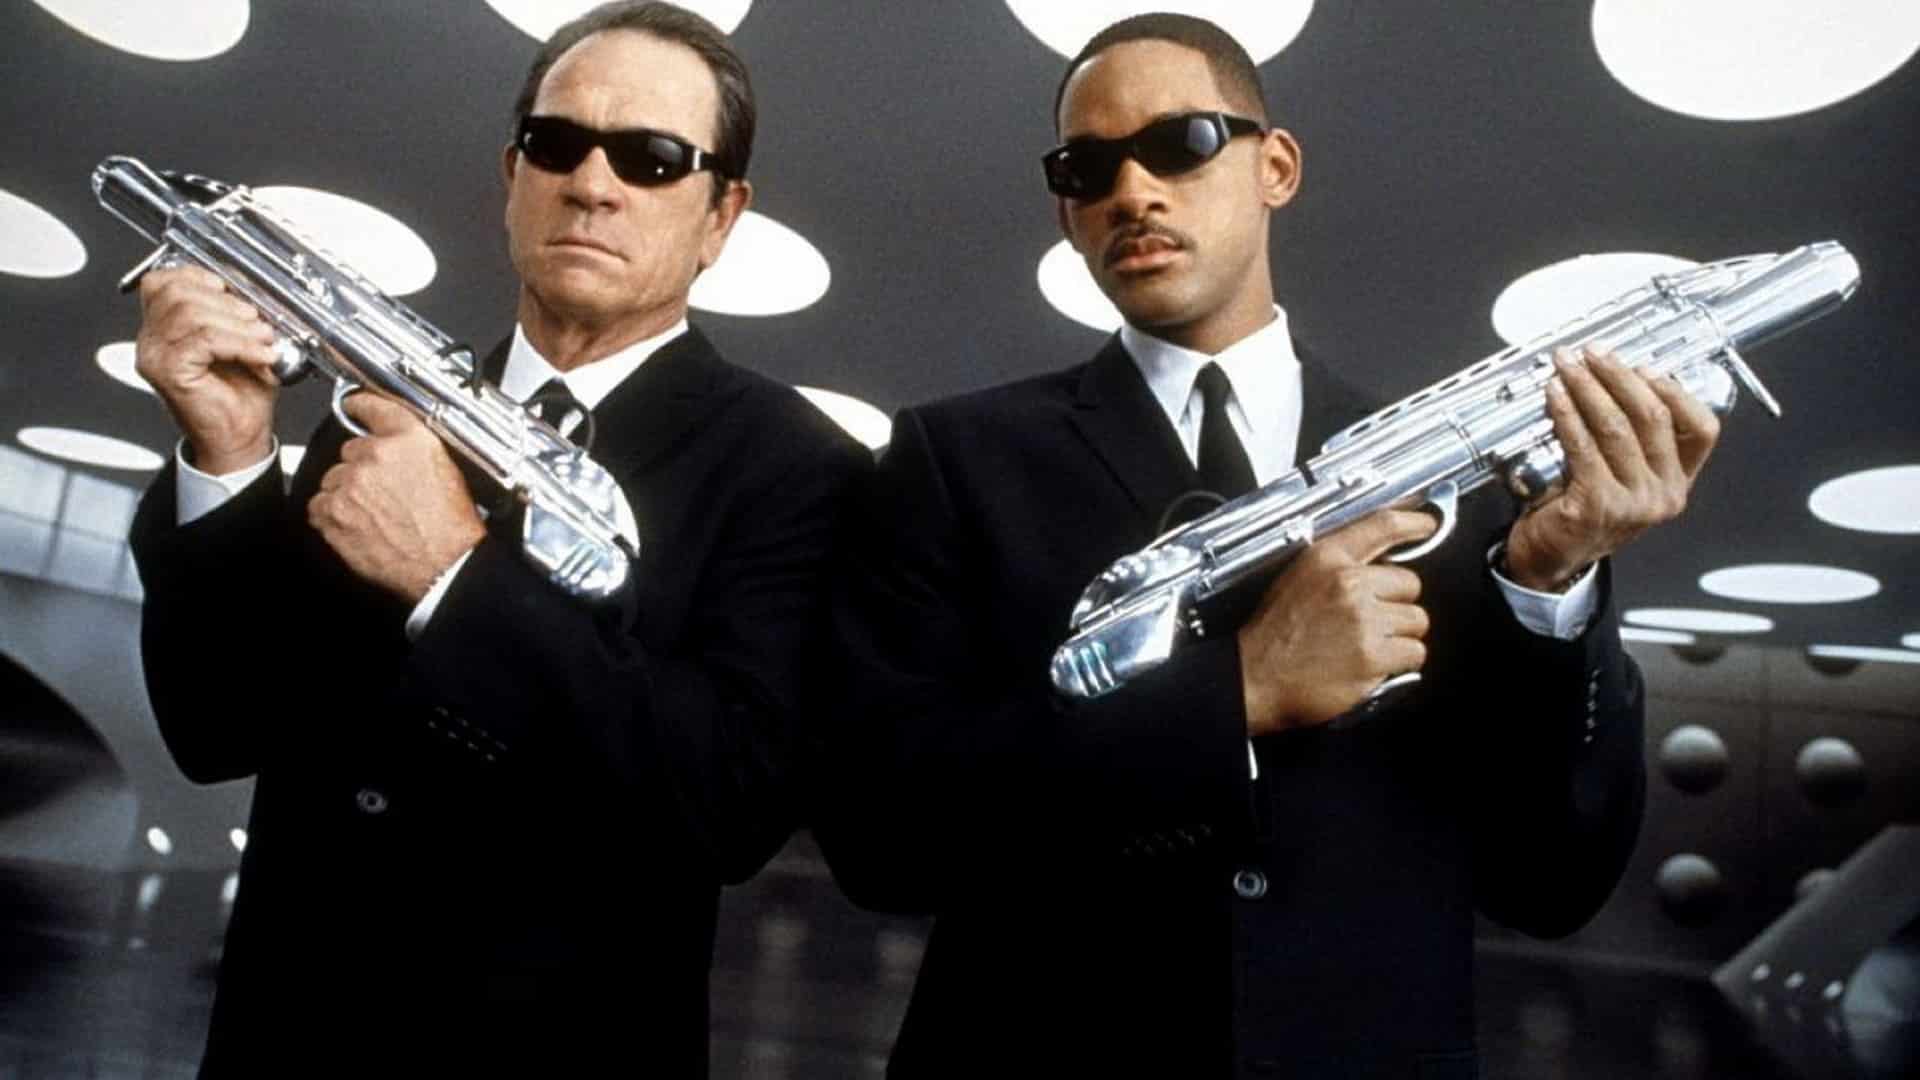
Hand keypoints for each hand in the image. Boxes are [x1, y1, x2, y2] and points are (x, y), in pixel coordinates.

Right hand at [134, 266, 281, 473]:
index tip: (230, 289)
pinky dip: (241, 343)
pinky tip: (261, 355)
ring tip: (262, 339)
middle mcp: (152, 341)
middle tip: (256, 321)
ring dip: (237, 323)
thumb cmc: (239, 397)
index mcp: (163, 330)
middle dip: (226, 302)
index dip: (198, 277)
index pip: (162, 282)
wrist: (238, 439)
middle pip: (176, 292)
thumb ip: (235, 314)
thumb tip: (250, 292)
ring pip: (190, 313)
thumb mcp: (241, 343)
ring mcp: (155, 356)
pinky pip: (205, 340)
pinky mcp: (168, 370)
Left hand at [307, 394, 485, 602]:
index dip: (361, 405)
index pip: (373, 406)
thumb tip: (392, 440)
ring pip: (334, 478)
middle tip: (384, 492)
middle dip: (362, 468)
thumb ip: (413, 445)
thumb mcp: (446, 468)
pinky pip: (319, 505)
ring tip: (374, 514)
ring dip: (346, 493)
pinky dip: (332, 515)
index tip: (354, 405)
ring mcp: (350, 483)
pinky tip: (358, 526)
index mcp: (408, 439)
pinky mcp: (332, 512)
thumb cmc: (450, 526)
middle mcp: (376, 455)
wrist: (444, 565)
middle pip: (351, 450)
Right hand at [1238, 509, 1437, 734]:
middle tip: (1372, 622)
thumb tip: (1377, 567)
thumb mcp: (1296, 580)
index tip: (1427, 524)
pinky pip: (1414, 653)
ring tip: (1368, 645)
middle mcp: (1348, 584)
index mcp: (1326, 559)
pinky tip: (1373, 664)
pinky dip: (1400, 662)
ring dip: (1400, 636)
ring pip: (1417, 621)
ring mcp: (1363, 620)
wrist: (1254, 678)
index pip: (1382, 526)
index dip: (1413, 522)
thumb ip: (1336, 568)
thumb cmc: (1272, 636)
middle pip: (1410, 584)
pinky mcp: (1374, 655)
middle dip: (1397, 604)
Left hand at [1503, 346, 1720, 590]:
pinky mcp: (1597, 505)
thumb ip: (1631, 436)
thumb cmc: (1583, 507)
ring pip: (1616, 427)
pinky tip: (1554, 395)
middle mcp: (1665, 493)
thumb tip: (1616, 374)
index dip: (1675, 390)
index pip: (1702, 429)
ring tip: (1566, 366)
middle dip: (1618, 376)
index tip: (1642, 364)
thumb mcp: (1622, 473)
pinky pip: (1582, 446)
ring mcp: (1634, 503)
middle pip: (1653, 417)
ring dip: (1587, 388)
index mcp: (1680, 481)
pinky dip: (1566, 414)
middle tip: (1592, 352)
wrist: (1552, 557)